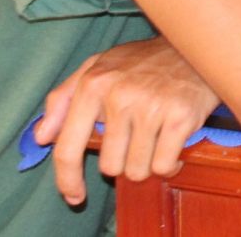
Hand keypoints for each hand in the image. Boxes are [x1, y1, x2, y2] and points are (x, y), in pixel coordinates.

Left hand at [35, 36, 218, 205]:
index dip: (67, 180)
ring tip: (155, 142)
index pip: (68, 147)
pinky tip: (172, 147)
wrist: (198, 44)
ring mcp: (152, 107)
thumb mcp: (98, 66)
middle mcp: (120, 96)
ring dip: (146, 164)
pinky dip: (168, 165)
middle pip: (110, 166)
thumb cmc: (145, 60)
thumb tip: (42, 137)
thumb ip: (63, 99)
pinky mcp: (181, 117)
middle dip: (123, 162)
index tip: (74, 195)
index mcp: (94, 84)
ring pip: (137, 169)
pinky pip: (163, 165)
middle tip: (135, 142)